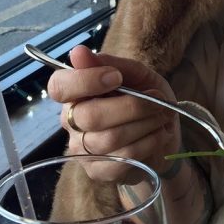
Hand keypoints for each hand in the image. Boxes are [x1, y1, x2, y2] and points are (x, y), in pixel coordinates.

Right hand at [47, 45, 180, 182]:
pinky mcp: (98, 171)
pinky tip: (158, 134)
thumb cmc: (146, 97)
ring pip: (109, 139)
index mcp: (75, 92)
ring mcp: (82, 149)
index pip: (59, 86)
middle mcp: (71, 121)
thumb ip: (111, 63)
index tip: (116, 77)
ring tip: (162, 115)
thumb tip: (78, 52)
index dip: (86, 80)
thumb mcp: (137, 74)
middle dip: (132, 106)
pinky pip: (121, 159)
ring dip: (145, 124)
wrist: (164, 131)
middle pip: (89, 116)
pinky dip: (148, 143)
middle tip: (157, 99)